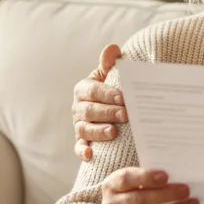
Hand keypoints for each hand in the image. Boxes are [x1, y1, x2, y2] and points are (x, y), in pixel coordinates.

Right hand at [73, 44, 127, 160]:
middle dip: (108, 113)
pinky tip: (90, 155)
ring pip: (85, 129)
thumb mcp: (110, 75)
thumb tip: (113, 48)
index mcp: (83, 89)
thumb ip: (110, 63)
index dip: (107, 94)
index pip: (93, 90)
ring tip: (114, 133)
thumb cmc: (111, 90)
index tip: (124, 97)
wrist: (109, 108)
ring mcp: (78, 125)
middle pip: (90, 110)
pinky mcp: (81, 141)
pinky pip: (78, 148)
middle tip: (126, 115)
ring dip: (98, 131)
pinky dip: (82, 152)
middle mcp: (78, 107)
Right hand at [101, 167, 198, 203]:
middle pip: (140, 200)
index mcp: (111, 186)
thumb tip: (177, 177)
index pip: (127, 179)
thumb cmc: (132, 192)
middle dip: (166, 195)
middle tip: (186, 190)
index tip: (166, 176)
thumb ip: (149, 178)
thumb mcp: (133, 181)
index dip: (146, 177)